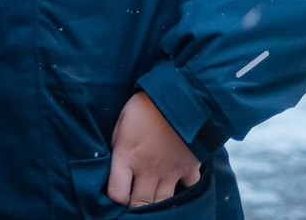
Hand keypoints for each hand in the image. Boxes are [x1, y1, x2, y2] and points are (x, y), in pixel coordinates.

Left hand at [107, 91, 200, 208]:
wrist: (182, 98)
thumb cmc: (145, 105)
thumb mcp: (121, 121)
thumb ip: (118, 144)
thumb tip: (117, 161)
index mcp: (127, 156)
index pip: (117, 193)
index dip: (115, 197)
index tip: (116, 192)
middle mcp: (148, 170)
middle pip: (141, 203)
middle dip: (135, 206)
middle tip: (133, 200)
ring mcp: (171, 172)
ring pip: (163, 202)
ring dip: (156, 202)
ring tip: (151, 196)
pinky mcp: (190, 169)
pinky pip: (188, 188)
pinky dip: (183, 188)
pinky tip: (177, 182)